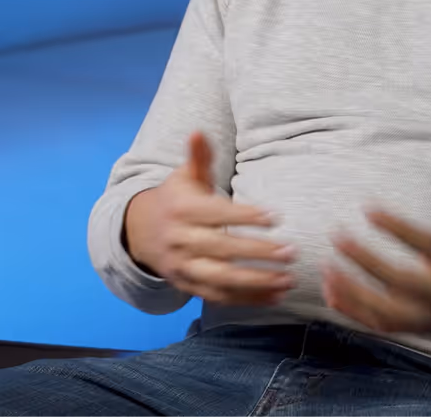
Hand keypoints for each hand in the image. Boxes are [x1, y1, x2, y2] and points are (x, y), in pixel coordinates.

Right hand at [123, 131, 297, 306]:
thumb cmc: (177, 198)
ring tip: (287, 280)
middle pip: (221, 250)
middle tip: (290, 251)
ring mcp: (183, 268)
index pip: (217, 214)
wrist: (140, 233)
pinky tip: (276, 296)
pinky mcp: (188, 286)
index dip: (244, 216)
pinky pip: (219, 297)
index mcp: (182, 211)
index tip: (275, 217)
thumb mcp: (185, 176)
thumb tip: (199, 131)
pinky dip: (247, 300)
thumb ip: (198, 157)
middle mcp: (181, 242)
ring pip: (220, 279)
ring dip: (255, 283)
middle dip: (257, 252)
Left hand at [321, 156, 430, 335]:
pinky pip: (383, 325)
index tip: (368, 208)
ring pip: (386, 312)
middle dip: (366, 262)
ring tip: (326, 267)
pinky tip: (331, 291)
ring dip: (353, 293)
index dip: (398, 228)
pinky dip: (355, 312)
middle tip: (337, 236)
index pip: (427, 246)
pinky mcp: (420, 328)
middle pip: (401, 283)